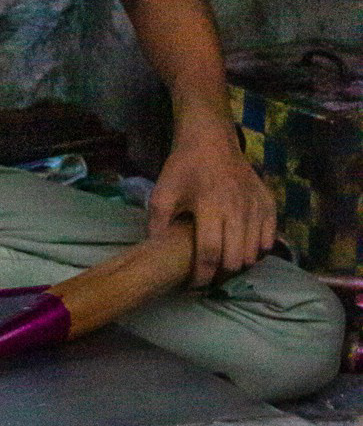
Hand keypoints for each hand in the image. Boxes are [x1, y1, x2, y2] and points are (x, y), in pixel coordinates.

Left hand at [146, 120, 275, 286]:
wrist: (211, 140)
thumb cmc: (185, 167)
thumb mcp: (163, 191)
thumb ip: (158, 222)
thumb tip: (156, 251)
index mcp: (211, 207)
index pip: (209, 254)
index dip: (201, 276)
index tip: (193, 285)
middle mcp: (239, 210)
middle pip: (235, 260)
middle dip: (220, 275)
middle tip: (208, 275)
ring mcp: (257, 208)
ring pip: (253, 254)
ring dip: (238, 264)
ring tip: (223, 263)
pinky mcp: (269, 204)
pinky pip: (269, 240)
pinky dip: (256, 250)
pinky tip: (241, 247)